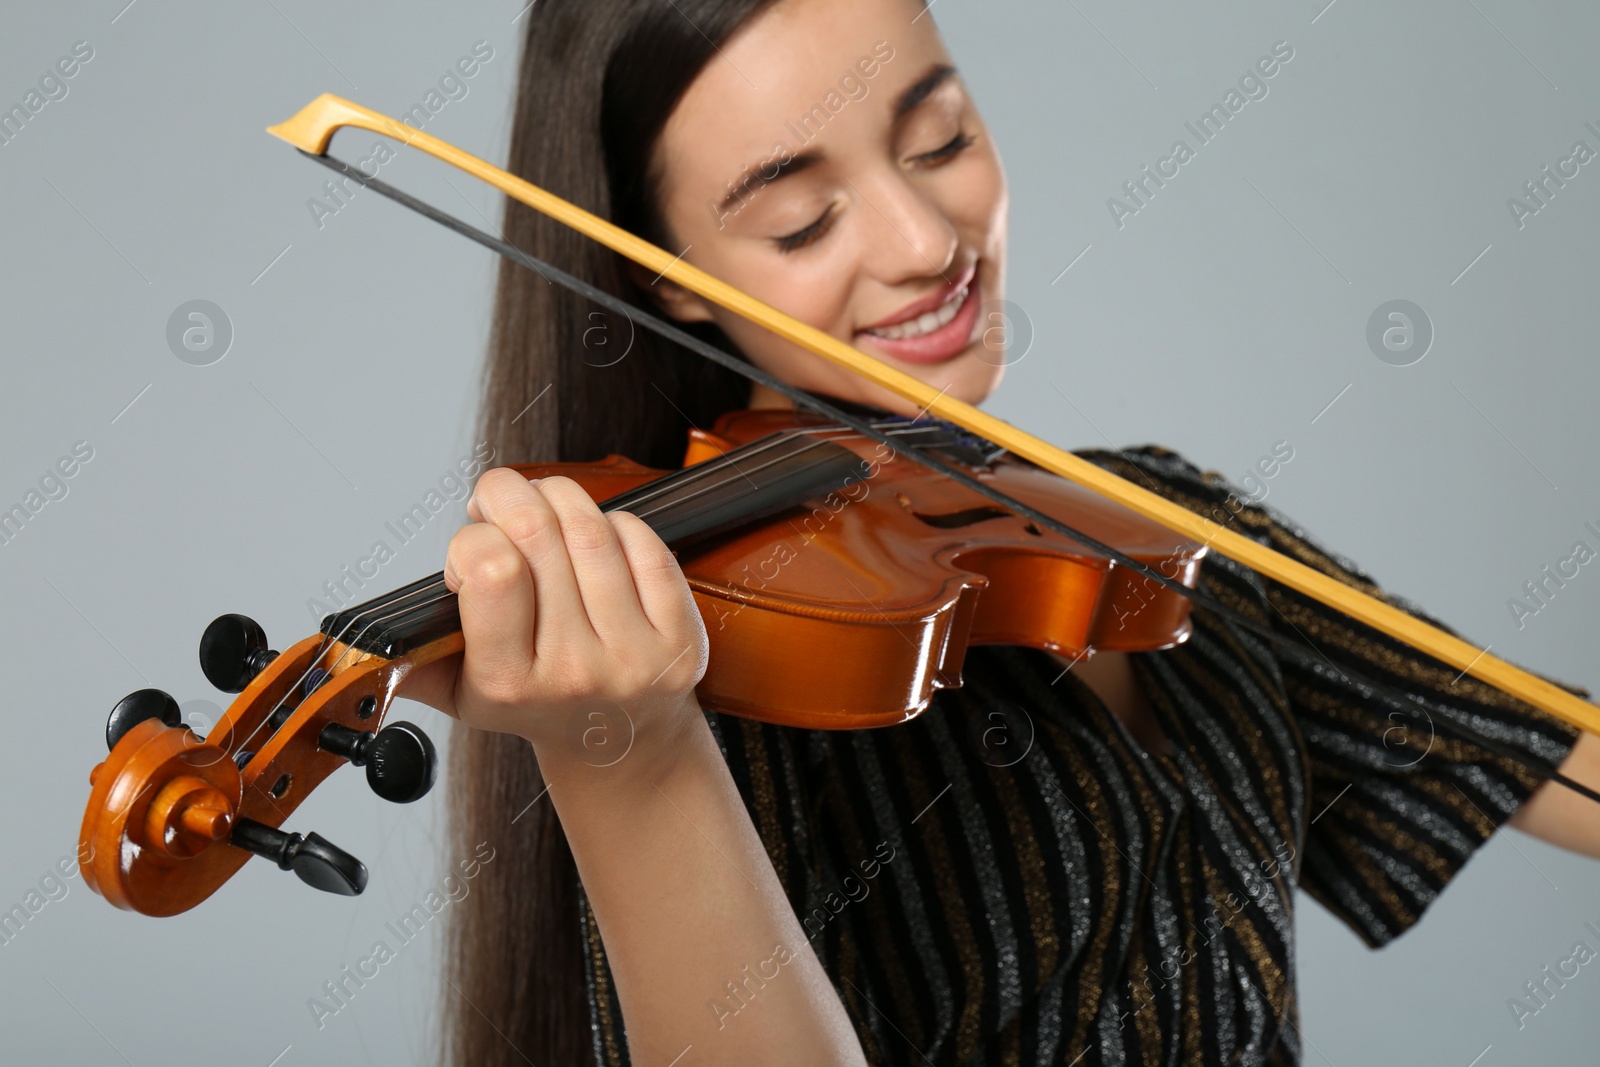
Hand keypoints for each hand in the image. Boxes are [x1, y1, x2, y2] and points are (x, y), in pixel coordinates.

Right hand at [401, 468, 708, 775]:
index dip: (473, 539)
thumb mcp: (463, 695)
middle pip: (540, 532)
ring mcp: (634, 654)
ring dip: (559, 499)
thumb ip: (413, 662)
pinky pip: (645, 543)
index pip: (491, 568)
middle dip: (510, 495)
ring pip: (592, 528)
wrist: (619, 744)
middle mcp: (574, 671)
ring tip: (543, 509)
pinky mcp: (680, 638)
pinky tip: (595, 538)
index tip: (473, 552)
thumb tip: (362, 646)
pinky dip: (615, 523)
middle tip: (500, 500)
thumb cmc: (536, 705)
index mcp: (509, 682)